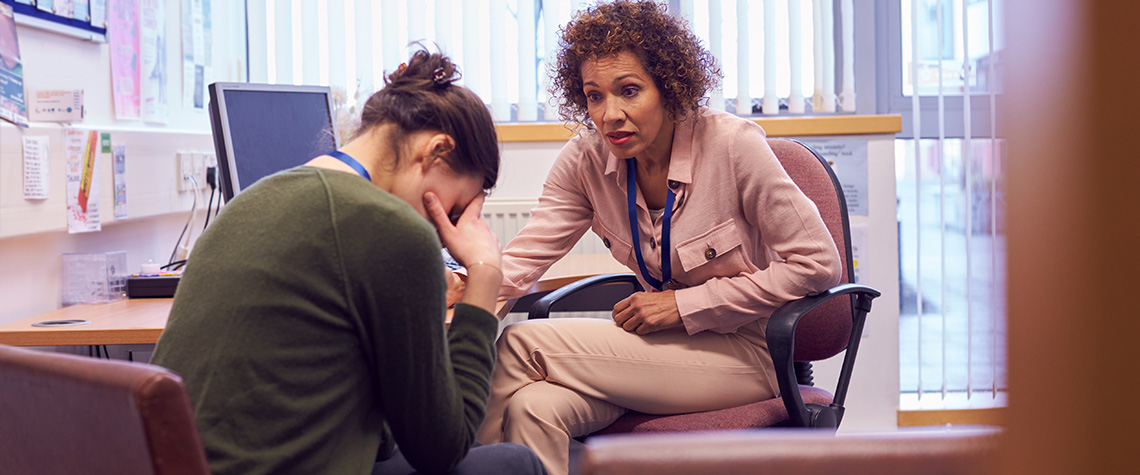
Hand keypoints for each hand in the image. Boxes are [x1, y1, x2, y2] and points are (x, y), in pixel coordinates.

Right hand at [424, 191, 500, 313]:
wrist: (485, 268)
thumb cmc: (465, 250)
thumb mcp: (447, 232)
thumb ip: (437, 214)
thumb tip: (428, 195)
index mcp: (471, 219)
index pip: (476, 202)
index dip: (478, 196)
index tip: (480, 191)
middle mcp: (483, 226)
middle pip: (478, 217)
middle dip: (472, 217)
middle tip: (464, 218)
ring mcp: (491, 237)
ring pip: (483, 231)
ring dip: (477, 232)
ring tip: (468, 238)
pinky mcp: (495, 248)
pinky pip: (489, 243)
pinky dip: (483, 244)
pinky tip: (478, 251)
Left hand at [612, 291, 682, 334]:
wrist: (681, 304)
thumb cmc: (669, 299)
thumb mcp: (649, 295)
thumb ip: (637, 301)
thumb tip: (629, 309)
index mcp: (636, 297)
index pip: (617, 308)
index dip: (617, 315)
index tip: (620, 318)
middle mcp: (637, 305)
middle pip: (619, 319)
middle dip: (623, 323)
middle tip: (629, 324)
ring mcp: (642, 315)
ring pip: (627, 327)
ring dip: (633, 328)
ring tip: (640, 325)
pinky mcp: (649, 324)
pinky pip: (639, 332)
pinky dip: (643, 331)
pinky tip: (649, 327)